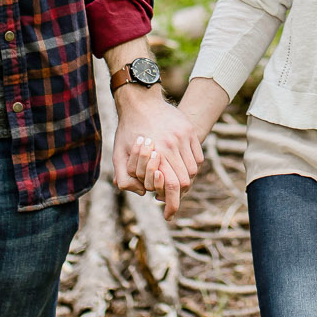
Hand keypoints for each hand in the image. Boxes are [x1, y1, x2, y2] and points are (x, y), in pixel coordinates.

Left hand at [112, 88, 201, 219]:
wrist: (140, 101)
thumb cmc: (128, 130)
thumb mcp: (118, 155)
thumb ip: (125, 178)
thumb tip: (143, 193)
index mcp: (157, 152)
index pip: (172, 185)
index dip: (173, 204)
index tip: (169, 215)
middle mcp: (173, 144)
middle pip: (186, 180)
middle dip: (179, 193)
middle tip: (169, 196)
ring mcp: (184, 136)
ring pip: (194, 169)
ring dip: (185, 178)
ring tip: (173, 179)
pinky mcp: (190, 130)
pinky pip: (198, 156)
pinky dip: (192, 166)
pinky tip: (179, 166)